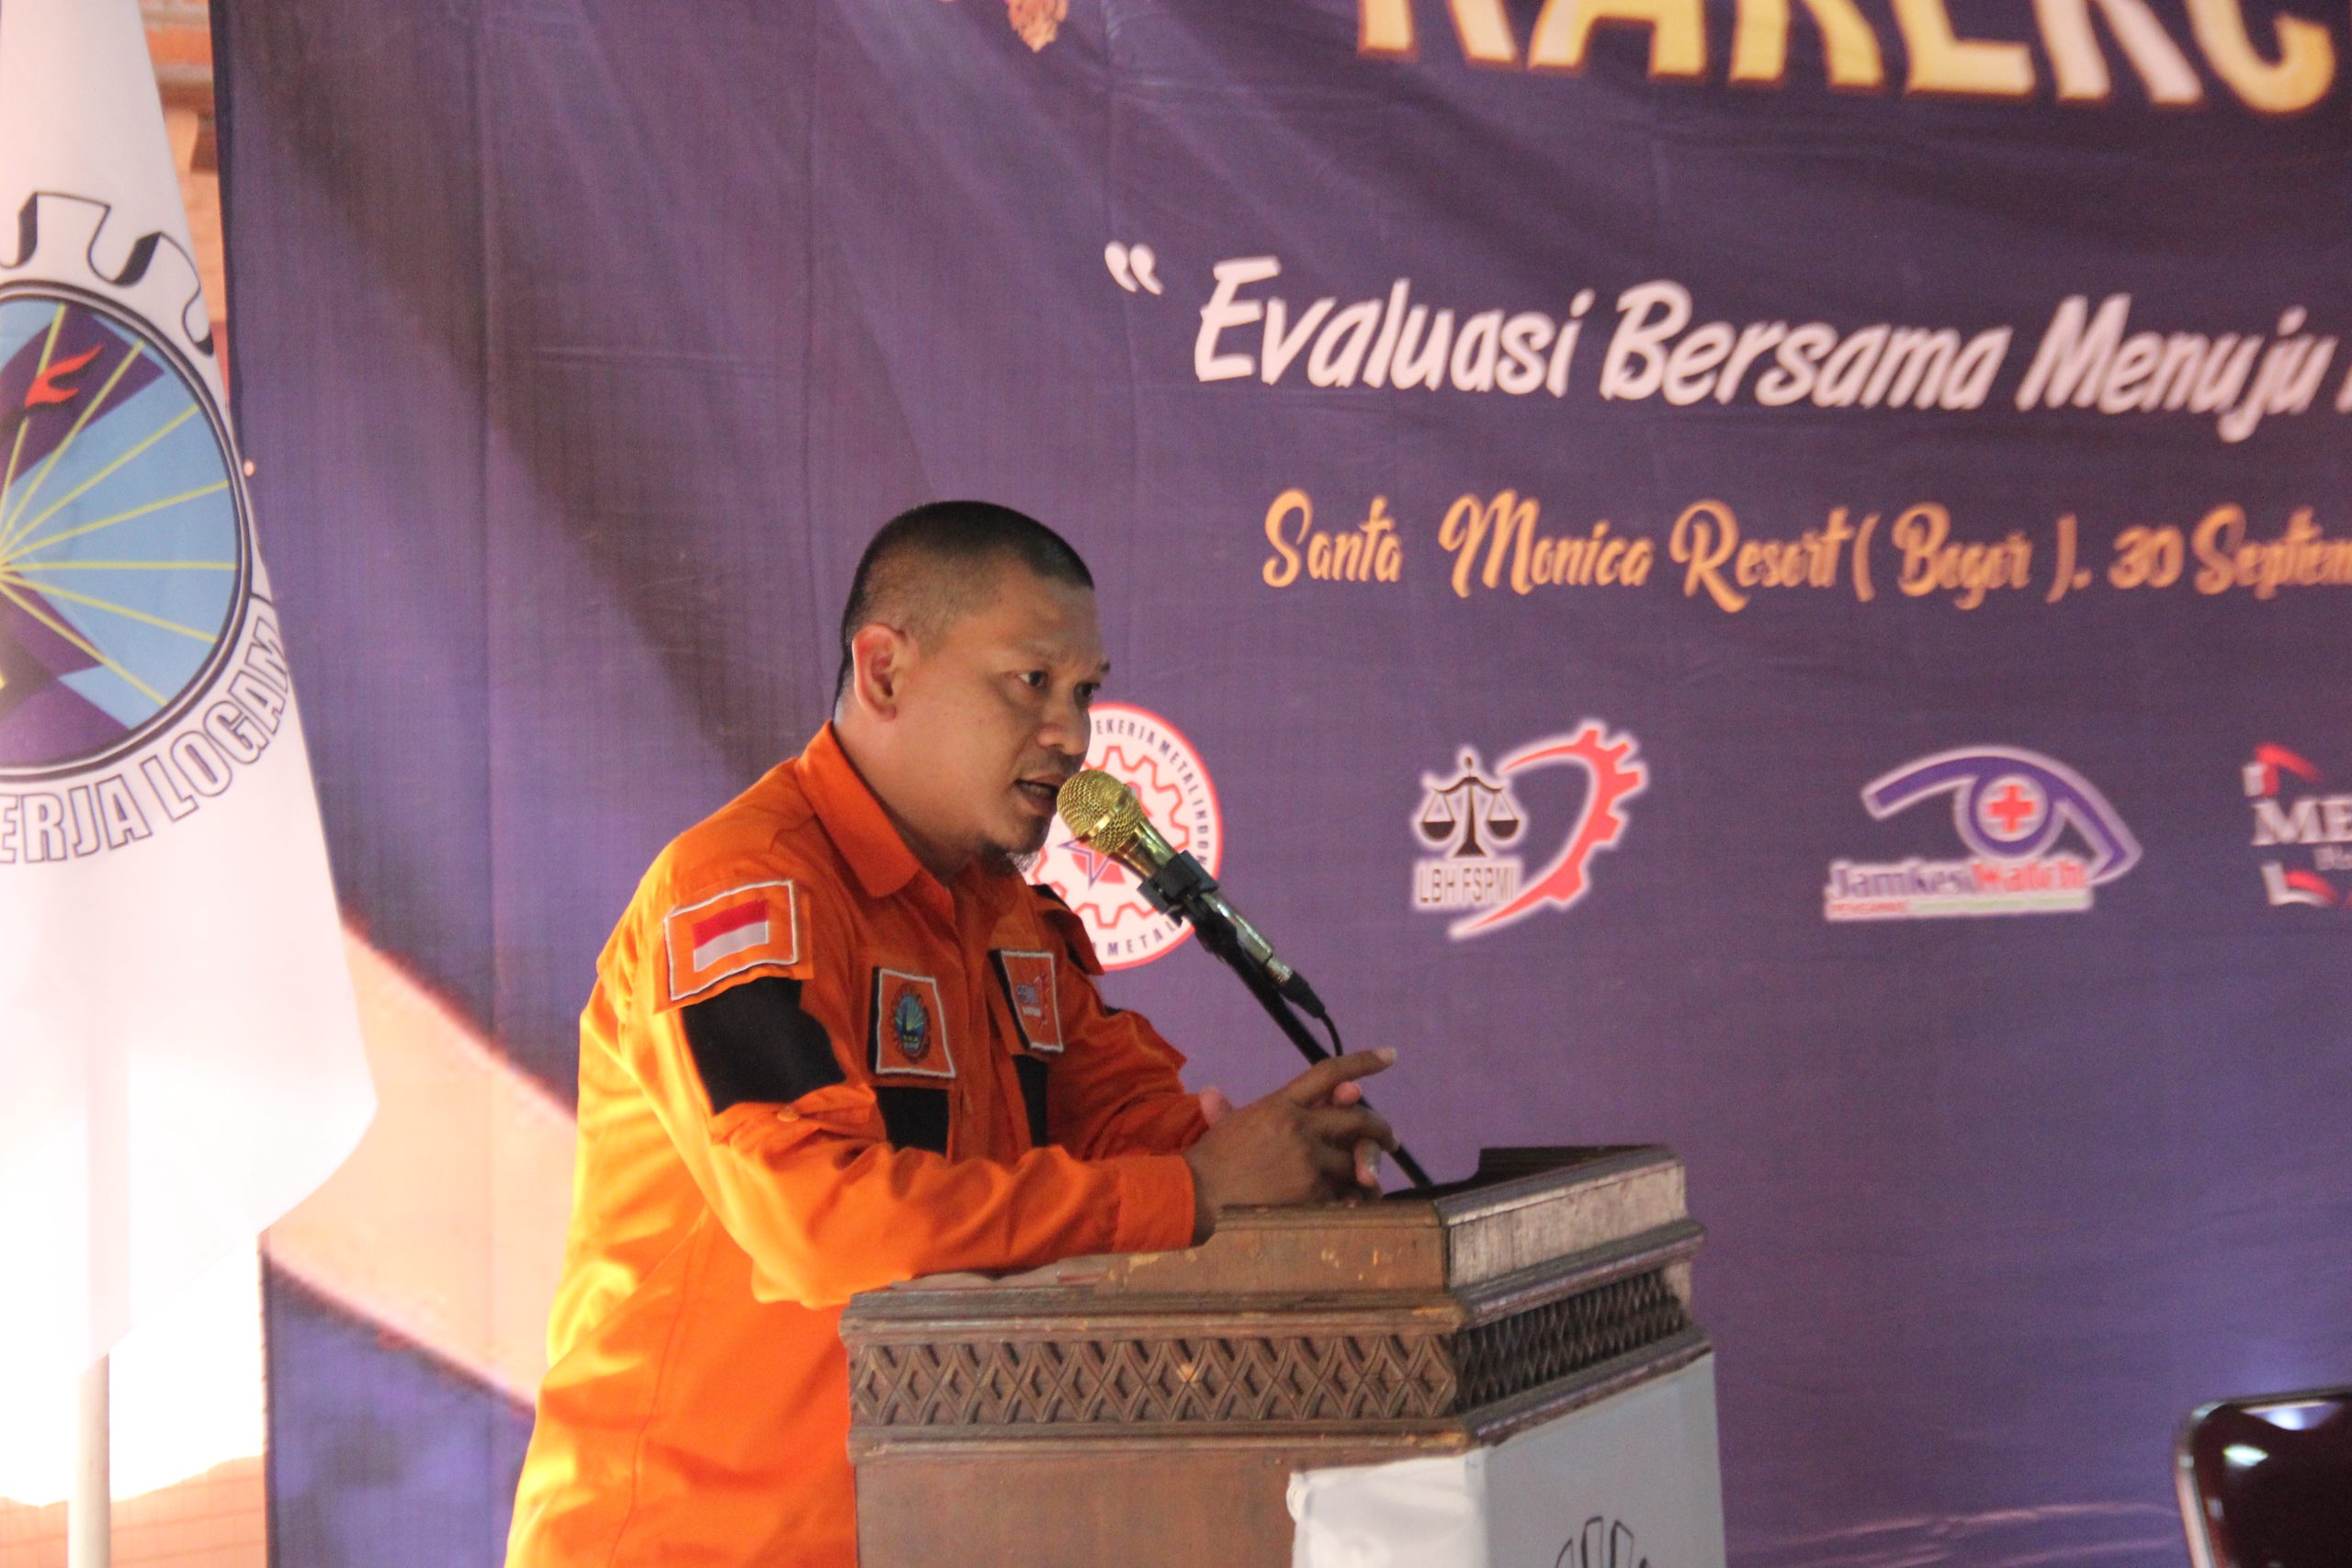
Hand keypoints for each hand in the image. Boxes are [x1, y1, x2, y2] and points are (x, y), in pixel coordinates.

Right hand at [1180, 1050, 1397, 1243]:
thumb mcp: (1223, 1127)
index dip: (1363, 1062)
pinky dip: (1353, 1200)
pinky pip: (1344, 1195)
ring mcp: (1307, 1161)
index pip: (1329, 1073)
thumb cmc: (1208, 1163)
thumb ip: (1227, 1108)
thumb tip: (1211, 1091)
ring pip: (1354, 1161)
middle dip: (1381, 1130)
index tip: (1390, 1055)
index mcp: (1281, 1105)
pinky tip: (1357, 1204)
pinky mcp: (1310, 1194)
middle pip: (1357, 1119)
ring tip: (1373, 1180)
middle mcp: (1300, 1127)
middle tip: (1392, 1140)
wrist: (1198, 1196)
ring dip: (1366, 1170)